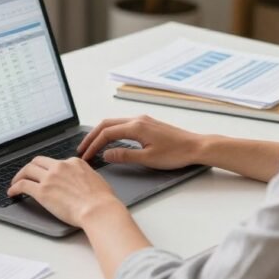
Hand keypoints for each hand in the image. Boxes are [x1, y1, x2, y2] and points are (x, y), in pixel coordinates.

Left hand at [7, 156, 124, 226]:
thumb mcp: (96, 179)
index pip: (56, 162)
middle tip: (26, 175)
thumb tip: (82, 180)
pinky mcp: (42, 191)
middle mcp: (60, 166)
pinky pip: (23, 185)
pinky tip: (12, 192)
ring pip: (27, 170)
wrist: (98, 209)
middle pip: (38, 161)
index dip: (48, 169)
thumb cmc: (102, 200)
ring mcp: (50, 178)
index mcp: (74, 163)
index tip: (45, 175)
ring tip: (15, 183)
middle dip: (30, 168)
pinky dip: (15, 187)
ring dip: (19, 176)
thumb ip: (85, 176)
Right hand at [78, 115, 203, 169]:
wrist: (196, 147)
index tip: (86, 156)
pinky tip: (110, 141)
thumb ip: (125, 156)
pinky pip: (123, 125)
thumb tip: (106, 154)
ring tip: (92, 145)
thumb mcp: (148, 158)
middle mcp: (138, 120)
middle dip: (92, 136)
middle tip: (82, 149)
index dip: (93, 145)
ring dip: (101, 134)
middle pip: (107, 124)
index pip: (107, 133)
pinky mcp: (147, 124)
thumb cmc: (176, 153)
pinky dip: (112, 132)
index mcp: (136, 127)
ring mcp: (143, 120)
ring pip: (115, 123)